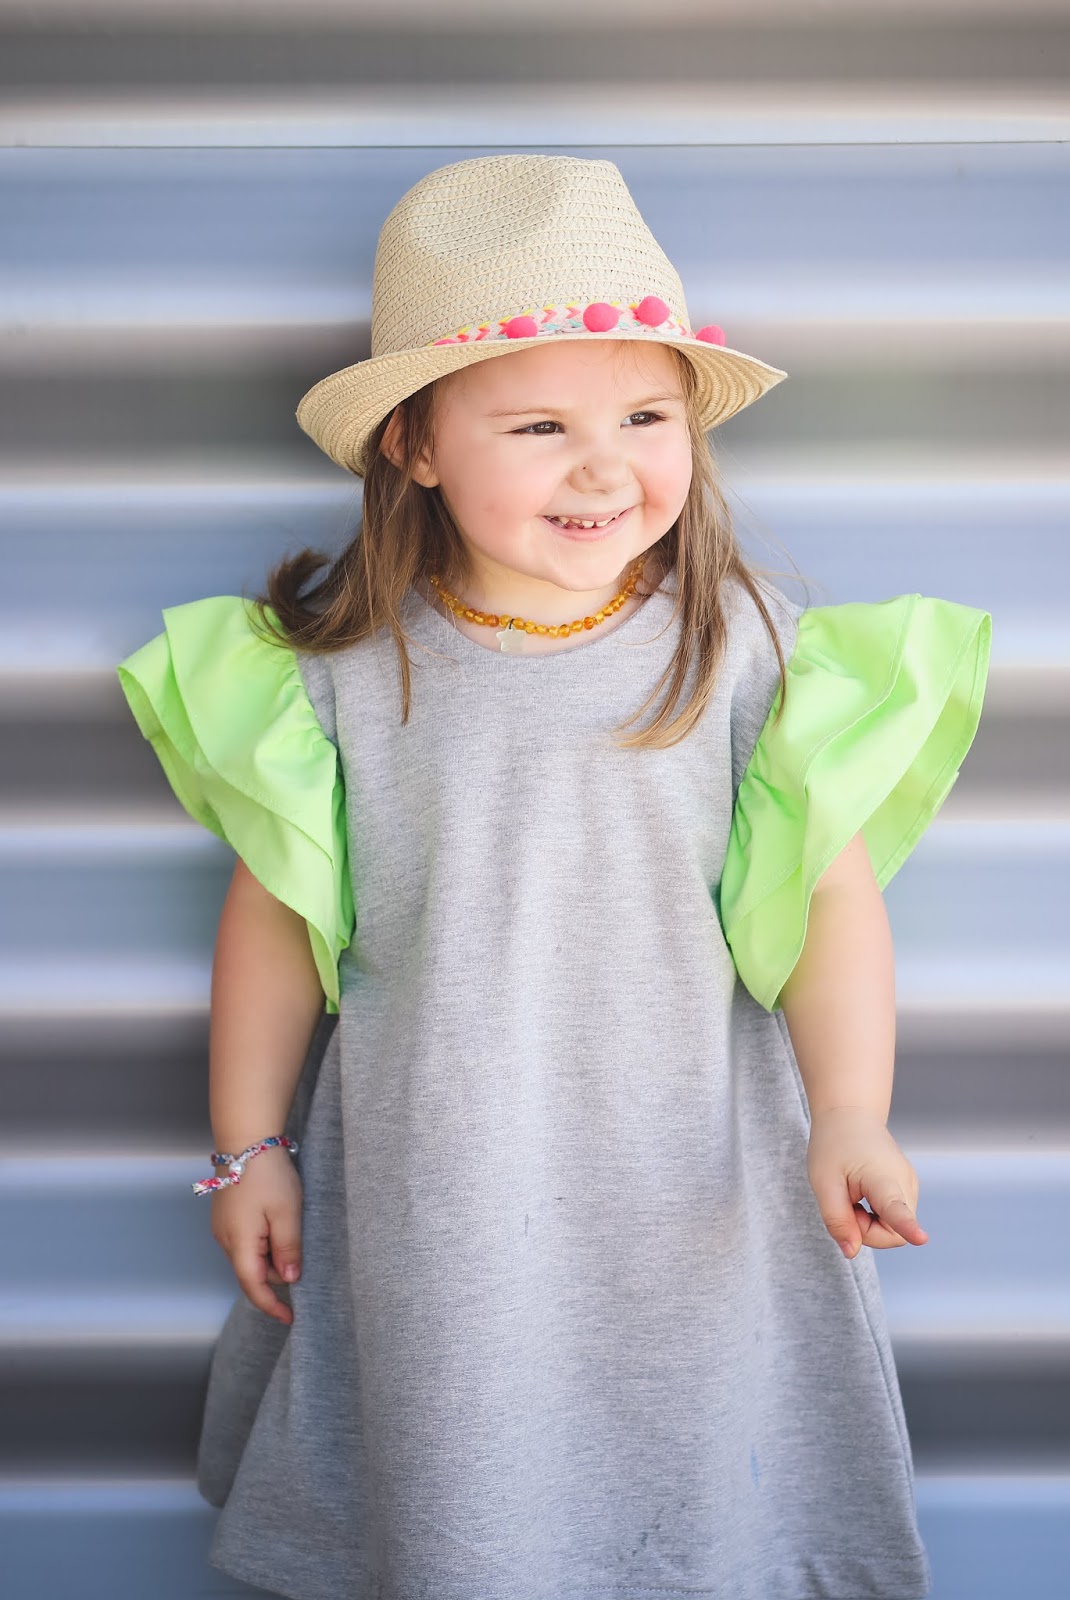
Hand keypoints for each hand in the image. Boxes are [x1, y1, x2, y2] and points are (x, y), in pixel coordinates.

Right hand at [208, 1147, 303, 1324]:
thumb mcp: (287, 1213)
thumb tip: (290, 1279)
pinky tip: (278, 1222)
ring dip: (271, 1255)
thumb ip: (288, 1248)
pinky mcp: (226, 1216)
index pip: (253, 1286)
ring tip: (291, 1229)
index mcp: (238, 1243)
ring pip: (249, 1256)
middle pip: (252, 1272)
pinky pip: (246, 1241)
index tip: (291, 1318)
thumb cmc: (267, 1174)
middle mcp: (224, 1239)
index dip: (271, 1306)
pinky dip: (264, 1242)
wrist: (246, 1140)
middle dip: (277, 1273)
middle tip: (302, 1254)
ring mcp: (223, 1227)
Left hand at [806, 1106, 928, 1258]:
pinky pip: (892, 1220)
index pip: (896, 1209)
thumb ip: (836, 1219)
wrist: (851, 1116)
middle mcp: (905, 1184)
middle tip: (845, 1204)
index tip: (921, 1239)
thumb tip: (851, 1252)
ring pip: (893, 1229)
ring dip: (868, 1223)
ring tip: (852, 1194)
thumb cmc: (834, 1145)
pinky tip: (862, 1195)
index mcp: (883, 1178)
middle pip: (892, 1234)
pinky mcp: (908, 1191)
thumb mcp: (823, 1182)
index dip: (908, 1227)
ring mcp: (910, 1187)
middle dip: (864, 1230)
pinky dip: (874, 1217)